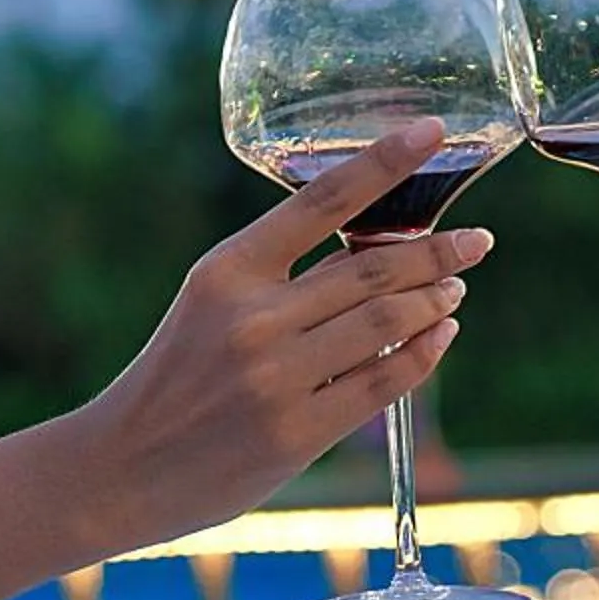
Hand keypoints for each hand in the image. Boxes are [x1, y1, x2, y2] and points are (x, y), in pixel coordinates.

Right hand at [75, 118, 490, 555]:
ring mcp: (276, 377)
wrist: (119, 468)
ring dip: (436, 299)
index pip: (321, 201)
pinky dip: (424, 351)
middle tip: (478, 240)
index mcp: (227, 270)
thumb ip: (282, 278)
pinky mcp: (297, 431)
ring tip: (455, 288)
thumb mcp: (210, 304)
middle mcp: (253, 318)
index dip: (384, 161)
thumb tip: (381, 254)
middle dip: (440, 250)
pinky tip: (440, 334)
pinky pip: (384, 380)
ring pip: (388, 321)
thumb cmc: (176, 377)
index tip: (433, 130)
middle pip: (374, 268)